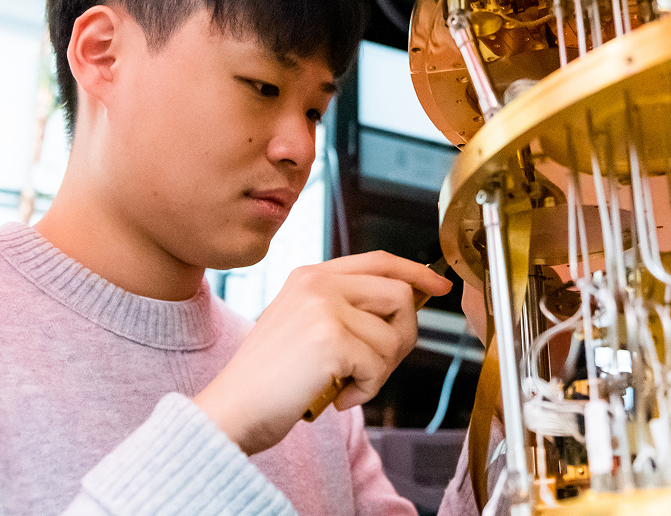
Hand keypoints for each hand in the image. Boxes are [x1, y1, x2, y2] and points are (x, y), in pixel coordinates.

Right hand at [193, 251, 450, 454]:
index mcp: (310, 276)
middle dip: (402, 336)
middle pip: (399, 296)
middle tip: (375, 367)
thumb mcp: (304, 325)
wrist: (231, 411)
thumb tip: (407, 304)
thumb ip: (346, 308)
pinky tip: (336, 397)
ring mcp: (324, 308)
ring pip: (394, 337)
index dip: (415, 272)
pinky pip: (379, 367)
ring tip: (343, 385)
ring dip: (378, 373)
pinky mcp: (331, 340)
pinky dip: (366, 391)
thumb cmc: (270, 380)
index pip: (378, 260)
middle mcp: (317, 283)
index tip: (439, 288)